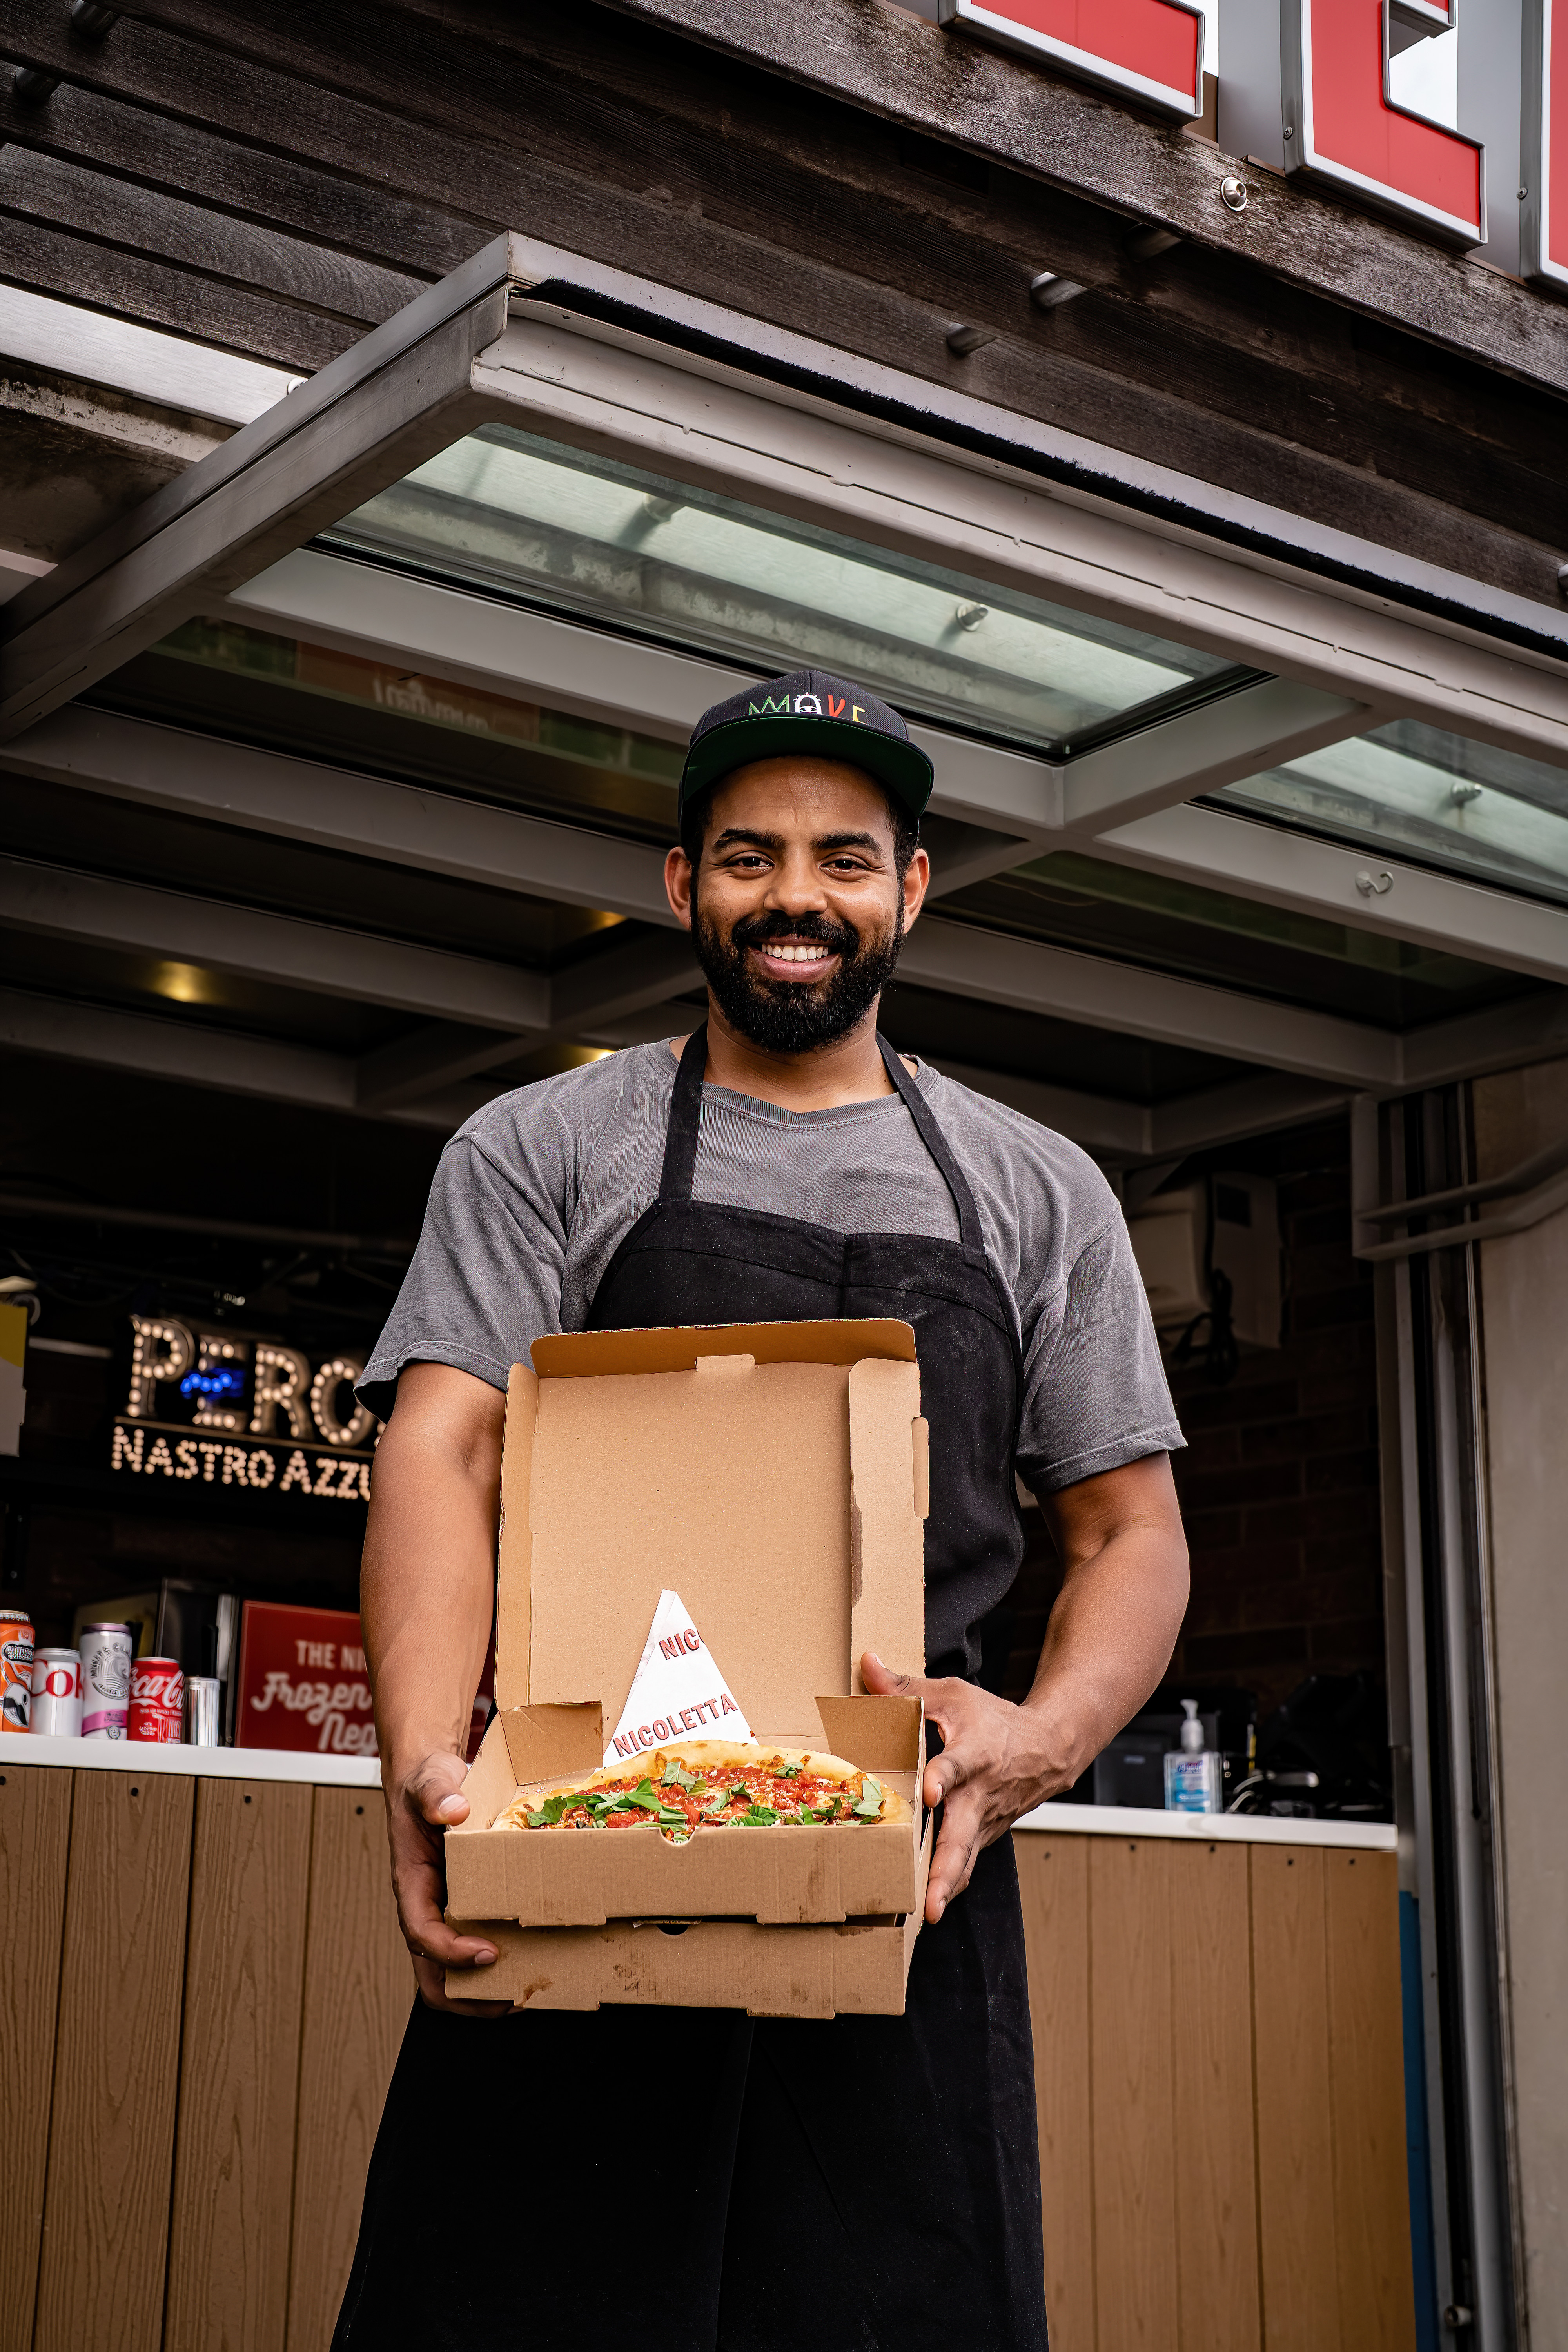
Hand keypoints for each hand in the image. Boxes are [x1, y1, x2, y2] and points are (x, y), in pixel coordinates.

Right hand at [386, 1751, 509, 2016]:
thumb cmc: (425, 1787)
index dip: (451, 1952)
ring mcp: (446, 1911)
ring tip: (526, 1991)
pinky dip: (500, 1963)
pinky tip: (533, 1955)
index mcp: (411, 1884)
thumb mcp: (428, 1783)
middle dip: (468, 1998)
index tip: (488, 1953)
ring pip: (454, 1971)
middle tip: (511, 2001)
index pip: (421, 1934)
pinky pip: (476, 1946)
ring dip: (484, 1991)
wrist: (431, 1781)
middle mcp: (427, 1906)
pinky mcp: (467, 1907)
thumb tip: (452, 1809)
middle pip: (433, 1973)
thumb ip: (436, 1795)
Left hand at [861, 1652, 1074, 1924]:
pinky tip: (928, 1905)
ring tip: (928, 1913)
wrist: (1049, 1749)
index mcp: (973, 1753)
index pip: (956, 1765)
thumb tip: (867, 1663)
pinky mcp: (982, 1836)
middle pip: (961, 1834)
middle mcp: (979, 1794)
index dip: (943, 1776)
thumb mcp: (952, 1694)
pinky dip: (949, 1883)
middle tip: (928, 1895)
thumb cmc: (994, 1720)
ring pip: (965, 1858)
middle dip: (945, 1866)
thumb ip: (906, 1686)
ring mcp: (983, 1821)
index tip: (930, 1789)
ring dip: (947, 1885)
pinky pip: (965, 1862)